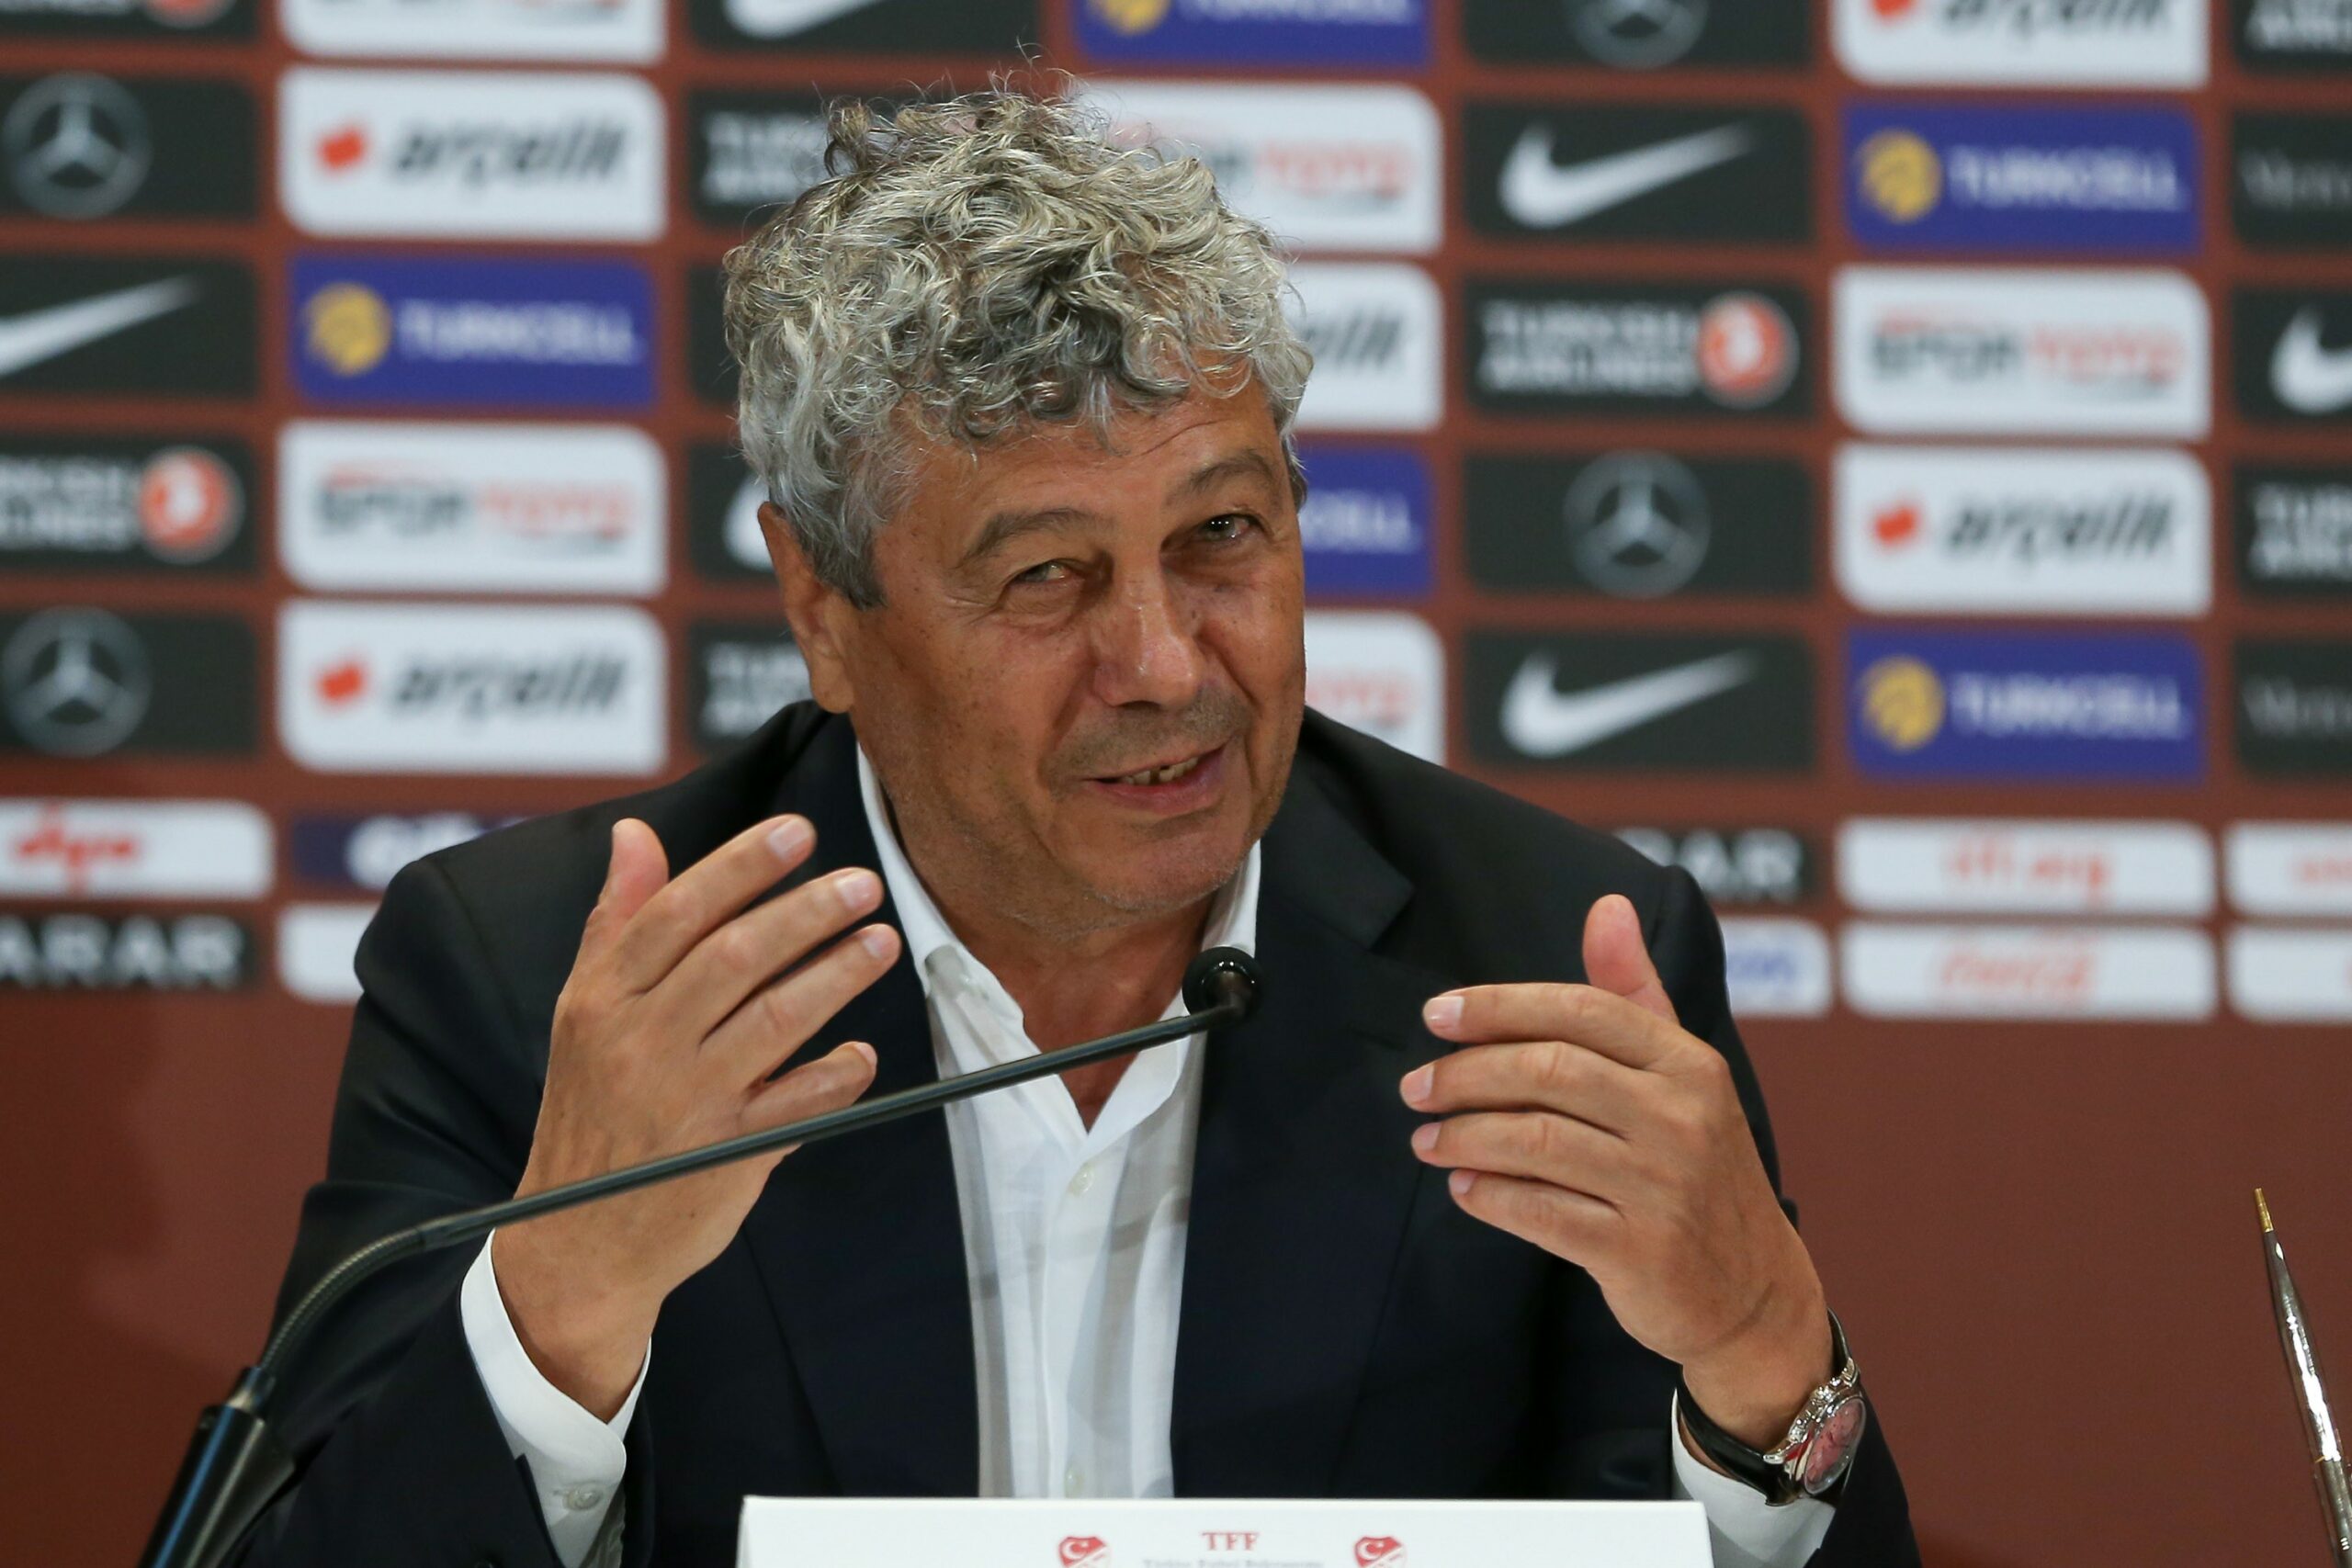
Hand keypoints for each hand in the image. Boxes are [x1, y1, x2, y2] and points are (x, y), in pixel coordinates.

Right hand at [494, 814, 899, 1417]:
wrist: (571, 1242)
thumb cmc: (590, 1111)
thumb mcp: (583, 1015)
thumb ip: (617, 922)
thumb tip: (635, 834)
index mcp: (602, 1000)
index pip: (678, 913)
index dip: (742, 865)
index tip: (799, 832)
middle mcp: (642, 1044)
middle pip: (736, 956)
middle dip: (807, 911)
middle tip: (863, 883)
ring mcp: (687, 1100)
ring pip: (776, 1018)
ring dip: (839, 973)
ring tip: (882, 940)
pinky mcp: (727, 1154)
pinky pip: (798, 1102)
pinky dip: (836, 1073)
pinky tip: (862, 1052)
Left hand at [1401, 893, 1829, 1448]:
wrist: (1754, 1292)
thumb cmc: (1698, 1166)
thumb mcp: (1682, 1075)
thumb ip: (1634, 992)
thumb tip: (1608, 904)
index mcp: (1688, 1063)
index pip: (1581, 1010)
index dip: (1500, 1006)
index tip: (1437, 1015)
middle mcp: (1682, 1117)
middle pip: (1549, 1071)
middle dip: (1466, 1074)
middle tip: (1416, 1088)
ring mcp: (1664, 1186)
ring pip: (1537, 1141)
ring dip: (1464, 1136)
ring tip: (1426, 1139)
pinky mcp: (1641, 1252)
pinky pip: (1542, 1212)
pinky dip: (1490, 1195)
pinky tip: (1462, 1187)